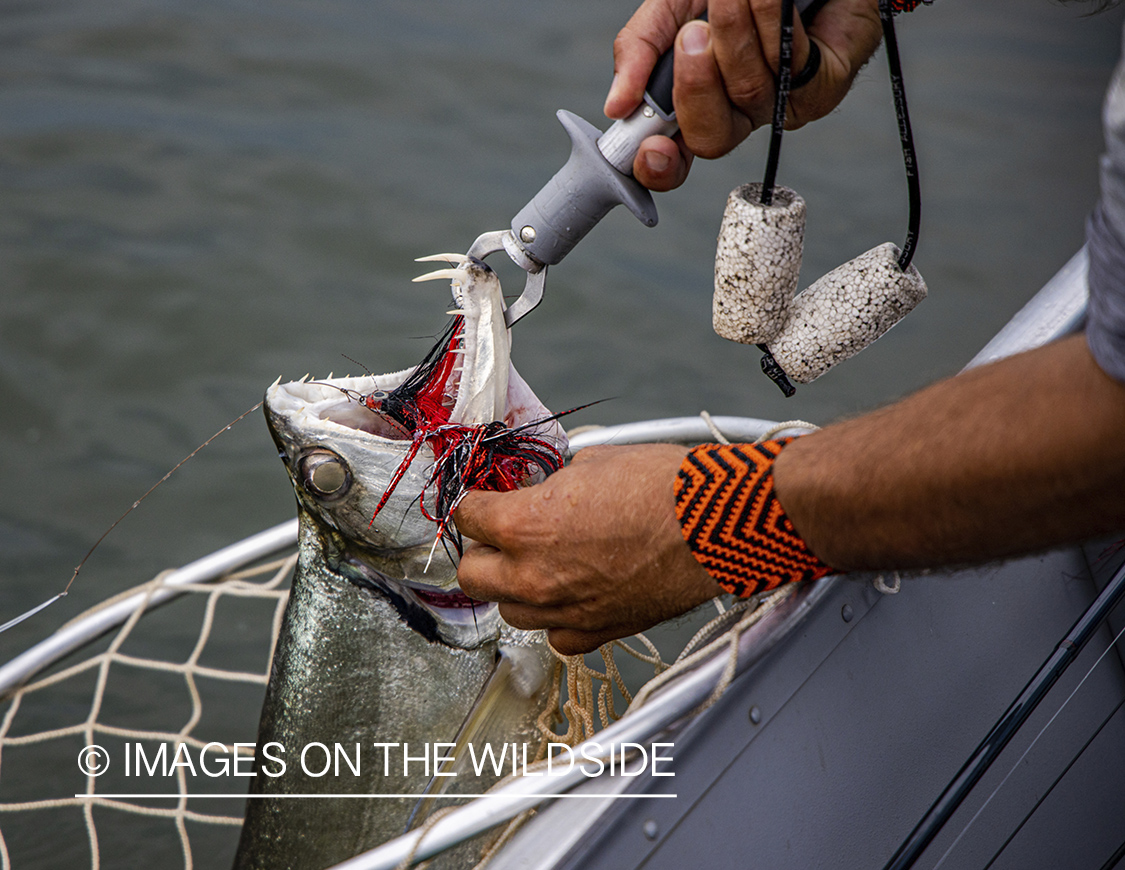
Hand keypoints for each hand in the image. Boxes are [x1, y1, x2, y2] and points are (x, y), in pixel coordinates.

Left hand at [453, 444, 722, 654]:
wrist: (718, 525)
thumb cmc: (664, 488)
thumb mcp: (593, 462)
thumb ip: (552, 484)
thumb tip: (541, 489)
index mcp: (523, 525)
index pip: (466, 517)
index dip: (475, 503)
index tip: (483, 499)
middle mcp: (533, 576)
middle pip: (473, 575)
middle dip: (483, 551)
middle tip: (502, 534)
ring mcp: (563, 611)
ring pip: (509, 611)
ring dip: (516, 587)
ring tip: (542, 564)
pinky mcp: (596, 633)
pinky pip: (555, 635)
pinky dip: (556, 617)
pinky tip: (574, 592)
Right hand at [605, 0, 882, 190]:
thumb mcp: (671, 9)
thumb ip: (639, 49)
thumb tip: (617, 105)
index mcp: (696, 104)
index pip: (672, 157)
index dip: (659, 165)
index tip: (651, 149)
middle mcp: (736, 112)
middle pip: (710, 139)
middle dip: (696, 90)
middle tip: (693, 37)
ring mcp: (778, 103)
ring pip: (748, 92)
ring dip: (734, 34)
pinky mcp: (821, 85)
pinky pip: (788, 67)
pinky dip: (770, 24)